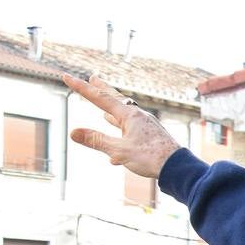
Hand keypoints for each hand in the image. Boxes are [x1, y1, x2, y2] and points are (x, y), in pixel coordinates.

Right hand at [63, 74, 180, 177]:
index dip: (81, 88)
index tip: (66, 76)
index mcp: (129, 115)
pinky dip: (123, 130)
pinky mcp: (153, 136)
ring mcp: (147, 125)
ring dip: (113, 110)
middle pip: (116, 99)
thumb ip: (96, 141)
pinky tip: (121, 137)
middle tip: (93, 78)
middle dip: (102, 90)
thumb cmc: (150, 158)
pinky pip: (133, 130)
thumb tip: (73, 133)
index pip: (100, 98)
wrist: (178, 168)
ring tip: (104, 110)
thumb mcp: (119, 150)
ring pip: (126, 114)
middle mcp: (139, 116)